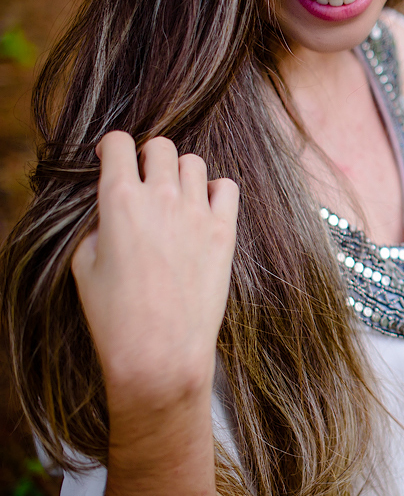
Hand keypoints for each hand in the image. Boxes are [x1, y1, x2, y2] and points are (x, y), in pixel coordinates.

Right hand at [71, 132, 238, 412]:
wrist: (160, 352)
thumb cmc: (115, 315)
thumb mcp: (84, 264)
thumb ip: (97, 224)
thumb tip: (110, 208)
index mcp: (120, 201)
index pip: (118, 144)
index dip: (111, 147)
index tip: (111, 159)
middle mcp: (162, 198)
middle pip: (160, 145)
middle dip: (147, 156)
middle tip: (143, 179)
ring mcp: (198, 213)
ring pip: (194, 162)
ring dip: (180, 172)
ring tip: (173, 196)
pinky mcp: (225, 232)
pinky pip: (227, 187)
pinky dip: (214, 190)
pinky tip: (203, 207)